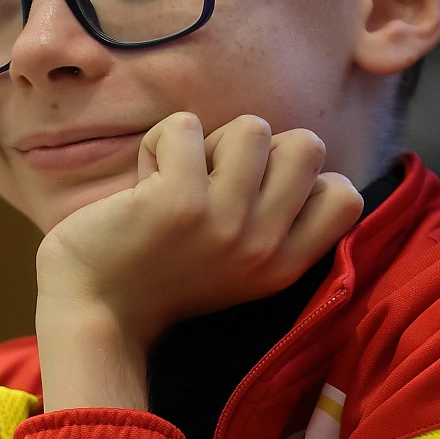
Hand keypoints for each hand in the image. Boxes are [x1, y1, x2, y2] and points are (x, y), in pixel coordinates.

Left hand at [35, 112, 362, 410]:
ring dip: (208, 141)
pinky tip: (143, 180)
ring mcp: (225, 222)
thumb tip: (292, 148)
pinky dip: (159, 142)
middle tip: (214, 181)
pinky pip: (185, 125)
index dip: (306, 176)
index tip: (257, 194)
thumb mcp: (236, 264)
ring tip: (176, 179)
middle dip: (259, 148)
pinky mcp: (178, 201)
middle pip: (307, 145)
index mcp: (284, 265)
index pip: (346, 196)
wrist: (92, 313)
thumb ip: (271, 220)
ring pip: (252, 127)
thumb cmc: (158, 276)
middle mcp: (264, 246)